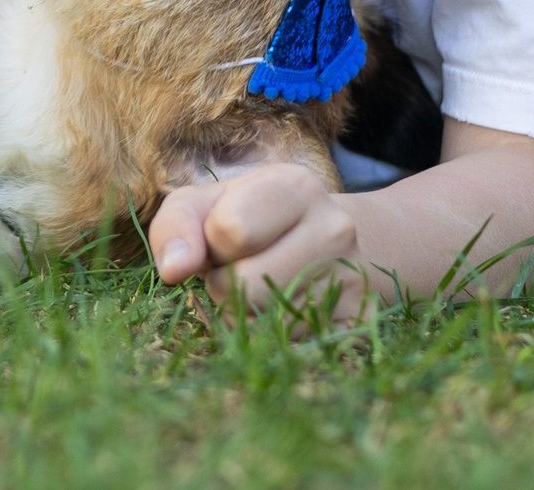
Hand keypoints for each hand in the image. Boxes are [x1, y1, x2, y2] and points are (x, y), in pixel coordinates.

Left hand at [150, 163, 368, 326]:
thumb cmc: (253, 219)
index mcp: (296, 186)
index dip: (210, 243)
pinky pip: (292, 347)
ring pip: (267, 324)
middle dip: (223, 285)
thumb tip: (172, 269)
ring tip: (260, 287)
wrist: (333, 243)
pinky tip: (283, 309)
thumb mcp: (208, 203)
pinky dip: (273, 337)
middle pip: (245, 286)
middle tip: (237, 268)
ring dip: (244, 315)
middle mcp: (335, 229)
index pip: (230, 231)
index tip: (221, 238)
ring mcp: (354, 279)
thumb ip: (177, 225)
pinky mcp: (360, 323)